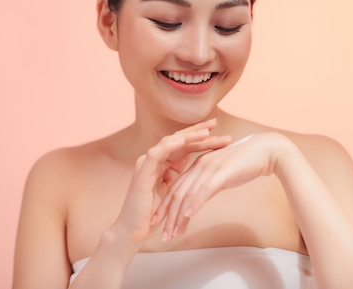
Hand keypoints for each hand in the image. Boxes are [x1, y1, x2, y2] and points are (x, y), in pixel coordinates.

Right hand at [112, 119, 232, 244]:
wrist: (134, 230)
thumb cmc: (154, 213)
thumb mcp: (173, 190)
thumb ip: (181, 175)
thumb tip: (200, 165)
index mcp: (163, 162)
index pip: (184, 144)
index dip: (200, 136)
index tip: (219, 130)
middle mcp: (154, 158)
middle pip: (179, 139)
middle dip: (198, 131)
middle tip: (216, 122)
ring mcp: (147, 163)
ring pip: (169, 142)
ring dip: (188, 136)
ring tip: (206, 131)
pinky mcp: (142, 172)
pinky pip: (157, 153)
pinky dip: (171, 145)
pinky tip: (184, 140)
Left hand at [153, 132, 288, 240]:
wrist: (266, 151)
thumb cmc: (247, 163)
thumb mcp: (223, 175)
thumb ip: (210, 184)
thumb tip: (202, 198)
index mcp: (199, 165)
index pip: (177, 187)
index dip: (167, 205)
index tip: (160, 222)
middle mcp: (200, 166)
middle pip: (177, 192)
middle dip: (168, 215)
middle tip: (163, 234)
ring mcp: (209, 168)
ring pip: (187, 194)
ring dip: (178, 216)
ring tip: (173, 233)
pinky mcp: (220, 173)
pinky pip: (203, 190)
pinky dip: (193, 203)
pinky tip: (187, 216)